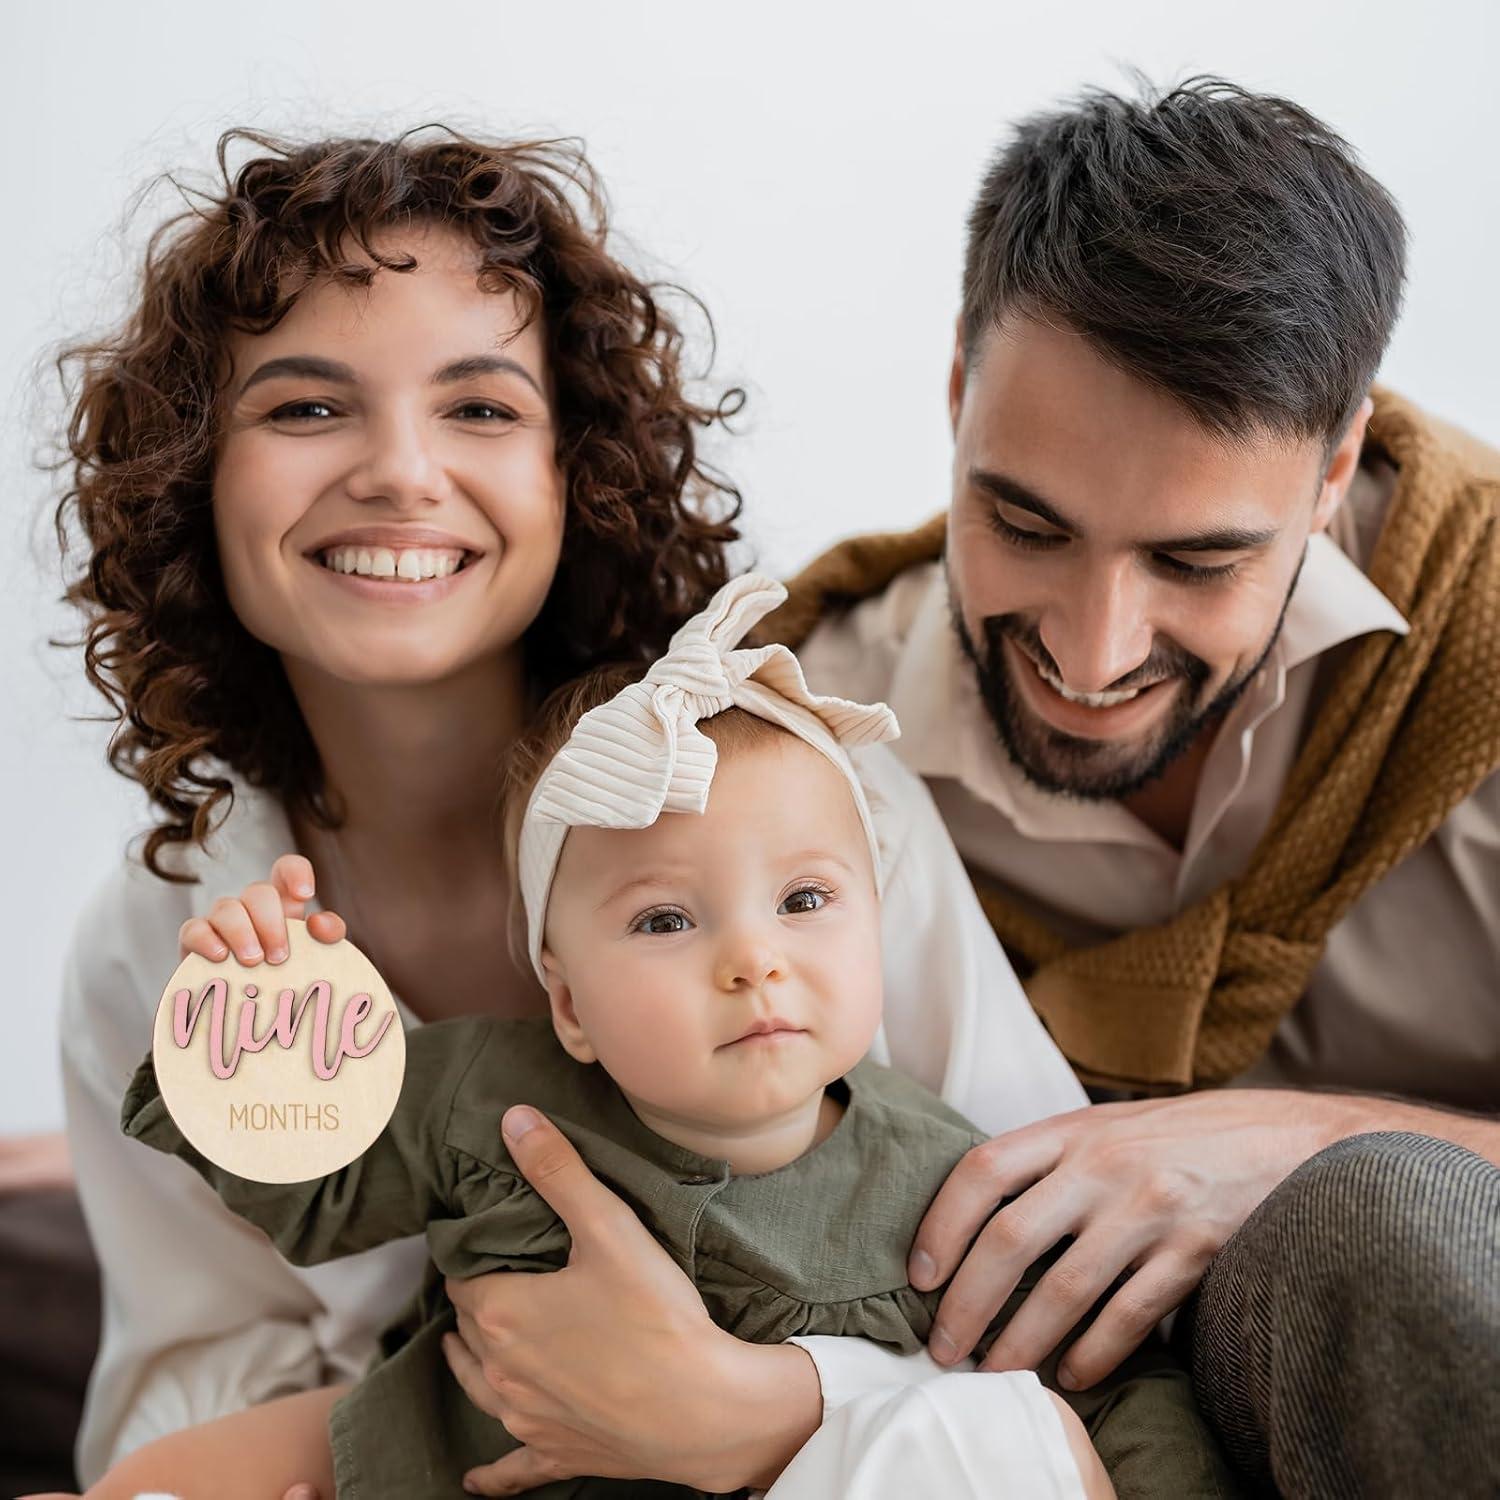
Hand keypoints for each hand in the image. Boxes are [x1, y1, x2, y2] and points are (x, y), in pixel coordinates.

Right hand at [177, 853, 345, 965]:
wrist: (249, 1010)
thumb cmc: (286, 976)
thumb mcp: (315, 955)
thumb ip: (329, 935)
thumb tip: (319, 922)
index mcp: (283, 904)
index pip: (286, 868)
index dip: (295, 872)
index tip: (305, 895)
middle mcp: (250, 907)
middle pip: (258, 892)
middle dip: (270, 922)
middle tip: (279, 957)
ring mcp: (220, 922)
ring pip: (225, 908)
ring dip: (241, 933)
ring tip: (253, 962)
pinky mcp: (194, 942)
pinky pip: (192, 929)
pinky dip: (205, 940)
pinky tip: (220, 957)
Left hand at [441, 1105, 821, 1495]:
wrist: (704, 1410)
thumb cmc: (658, 1317)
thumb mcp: (610, 1228)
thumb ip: (558, 1170)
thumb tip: (513, 1119)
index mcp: (504, 1312)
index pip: (465, 1274)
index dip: (471, 1253)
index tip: (482, 1237)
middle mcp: (502, 1370)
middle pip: (471, 1326)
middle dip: (476, 1298)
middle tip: (490, 1273)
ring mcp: (527, 1418)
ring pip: (478, 1386)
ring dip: (470, 1361)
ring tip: (463, 1342)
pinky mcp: (556, 1452)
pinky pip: (511, 1468)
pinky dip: (491, 1472)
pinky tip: (475, 1480)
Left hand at [911, 1089, 1361, 1388]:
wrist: (1295, 1138)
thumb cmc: (1185, 1136)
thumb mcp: (1110, 1126)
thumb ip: (1053, 1161)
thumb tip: (982, 1217)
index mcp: (1075, 1130)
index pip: (983, 1169)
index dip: (941, 1223)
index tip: (919, 1274)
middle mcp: (1106, 1165)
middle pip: (1011, 1239)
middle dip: (967, 1303)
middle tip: (943, 1348)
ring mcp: (1152, 1208)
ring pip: (1066, 1289)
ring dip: (1022, 1342)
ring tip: (995, 1374)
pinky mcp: (1197, 1251)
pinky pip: (1130, 1315)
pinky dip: (1095, 1353)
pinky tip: (1073, 1377)